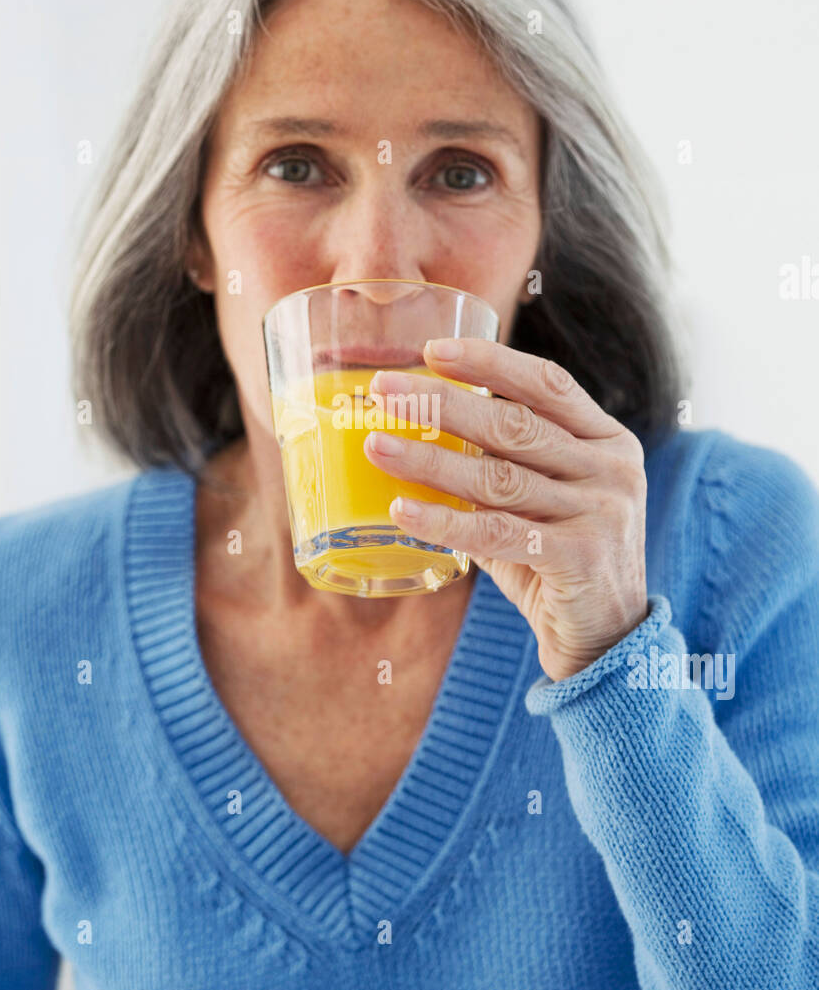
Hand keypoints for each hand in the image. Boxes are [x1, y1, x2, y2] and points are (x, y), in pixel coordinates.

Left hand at [364, 338, 649, 682]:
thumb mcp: (541, 500)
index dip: (490, 363)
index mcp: (608, 440)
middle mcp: (612, 469)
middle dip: (442, 403)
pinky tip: (402, 508)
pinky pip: (495, 533)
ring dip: (429, 460)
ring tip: (377, 444)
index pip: (548, 383)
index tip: (433, 349)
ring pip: (497, 478)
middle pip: (514, 425)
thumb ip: (501, 463)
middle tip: (383, 390)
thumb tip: (416, 425)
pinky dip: (444, 520)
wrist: (607, 639)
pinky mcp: (579, 558)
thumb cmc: (559, 560)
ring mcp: (600, 513)